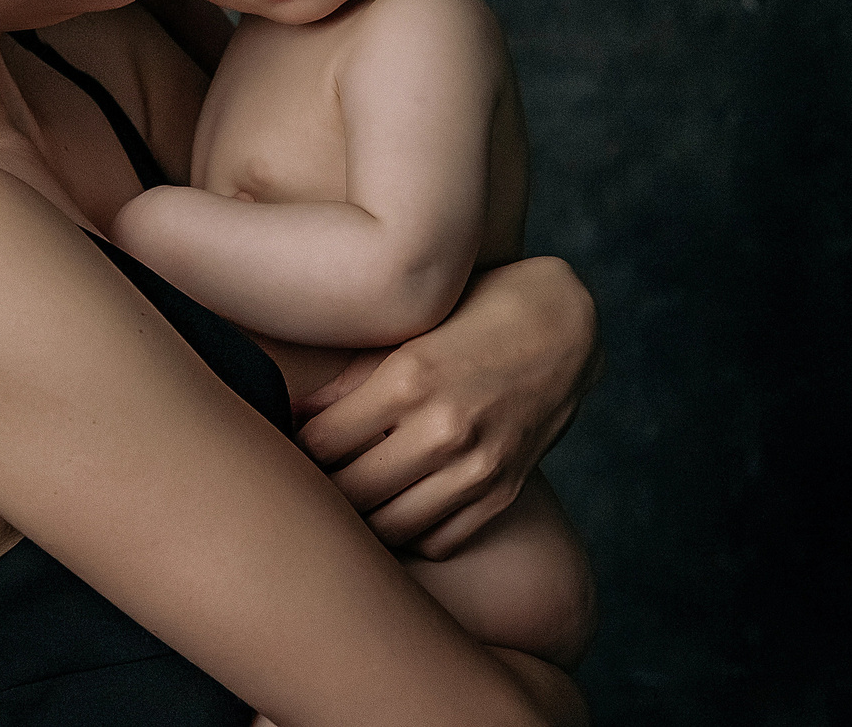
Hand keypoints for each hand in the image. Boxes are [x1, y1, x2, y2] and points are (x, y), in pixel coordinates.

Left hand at [293, 257, 598, 558]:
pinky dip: (411, 531)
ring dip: (362, 516)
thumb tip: (291, 411)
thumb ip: (351, 375)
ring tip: (347, 495)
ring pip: (390, 527)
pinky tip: (397, 506)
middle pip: (349, 492)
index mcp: (408, 379)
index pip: (319, 442)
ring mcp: (478, 467)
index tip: (287, 439)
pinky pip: (439, 539)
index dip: (295, 444)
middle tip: (308, 474)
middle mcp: (443, 429)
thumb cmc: (472, 312)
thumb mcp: (407, 328)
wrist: (564, 325)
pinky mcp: (504, 490)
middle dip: (320, 486)